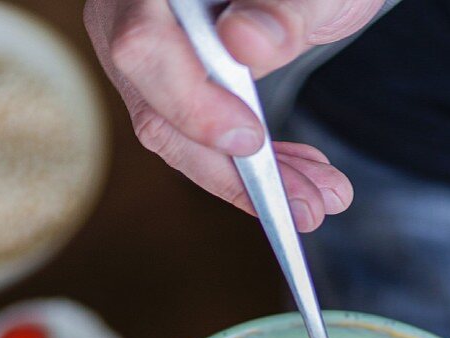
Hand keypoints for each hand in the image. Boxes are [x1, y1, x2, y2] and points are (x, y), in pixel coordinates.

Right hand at [84, 0, 377, 228]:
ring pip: (179, 139)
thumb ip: (282, 4)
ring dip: (249, 181)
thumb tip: (244, 41)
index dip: (192, 103)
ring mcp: (148, 53)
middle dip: (233, 171)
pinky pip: (198, 141)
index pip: (143, 43)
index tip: (251, 141)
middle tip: (306, 205)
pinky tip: (299, 181)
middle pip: (156, 111)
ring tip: (315, 200)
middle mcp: (134, 10)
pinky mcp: (171, 87)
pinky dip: (251, 169)